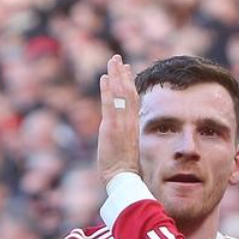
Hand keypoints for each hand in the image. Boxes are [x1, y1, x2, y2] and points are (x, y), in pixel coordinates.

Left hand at [97, 54, 141, 185]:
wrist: (125, 179)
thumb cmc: (126, 170)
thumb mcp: (128, 150)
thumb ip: (126, 139)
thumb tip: (124, 138)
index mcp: (133, 126)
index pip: (133, 100)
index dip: (130, 84)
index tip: (127, 70)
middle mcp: (129, 122)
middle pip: (128, 92)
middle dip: (122, 74)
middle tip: (118, 59)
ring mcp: (121, 124)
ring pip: (121, 94)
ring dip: (116, 76)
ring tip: (112, 61)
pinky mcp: (111, 128)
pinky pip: (110, 104)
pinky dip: (107, 90)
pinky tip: (104, 78)